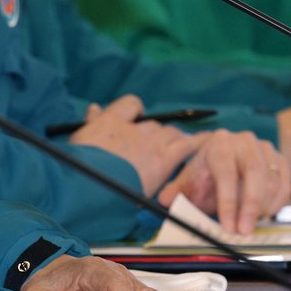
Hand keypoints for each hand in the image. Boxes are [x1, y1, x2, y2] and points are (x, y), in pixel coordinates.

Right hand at [68, 95, 202, 194]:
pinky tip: (209, 140)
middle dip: (154, 132)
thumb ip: (92, 121)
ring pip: (171, 133)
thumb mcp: (81, 139)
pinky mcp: (163, 161)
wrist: (90, 185)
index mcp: (111, 120)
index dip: (134, 111)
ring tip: (183, 144)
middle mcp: (134, 127)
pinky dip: (199, 141)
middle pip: (152, 124)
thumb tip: (94, 107)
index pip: (131, 105)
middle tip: (154, 146)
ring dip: (175, 138)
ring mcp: (150, 143)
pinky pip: (187, 145)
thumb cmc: (81, 165)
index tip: (135, 118)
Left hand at [157, 129, 290, 234]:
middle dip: (249, 207)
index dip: (227, 202)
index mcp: (219, 144)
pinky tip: (263, 215)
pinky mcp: (280, 160)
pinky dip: (276, 204)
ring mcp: (265, 148)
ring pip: (272, 181)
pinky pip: (285, 185)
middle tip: (244, 232)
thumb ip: (178, 191)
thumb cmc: (208, 172)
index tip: (228, 227)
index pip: (226, 173)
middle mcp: (244, 142)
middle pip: (254, 174)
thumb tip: (165, 200)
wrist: (227, 158)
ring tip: (249, 224)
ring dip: (262, 208)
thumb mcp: (191, 180)